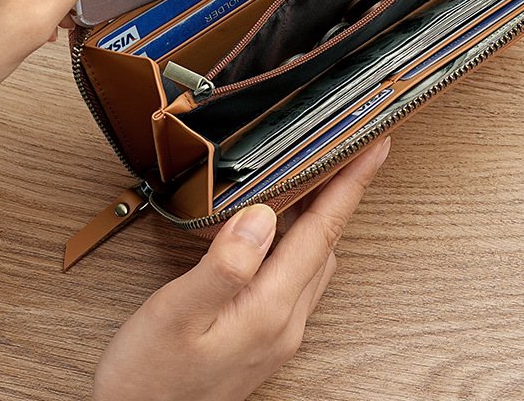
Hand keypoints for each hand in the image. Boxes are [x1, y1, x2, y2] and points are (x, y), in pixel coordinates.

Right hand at [92, 136, 390, 400]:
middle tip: (346, 151)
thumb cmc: (149, 377)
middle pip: (325, 242)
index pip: (323, 231)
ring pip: (313, 260)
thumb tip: (262, 215)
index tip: (375, 147)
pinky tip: (279, 233)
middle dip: (341, 193)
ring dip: (321, 217)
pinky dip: (299, 243)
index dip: (350, 184)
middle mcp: (285, 321)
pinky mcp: (263, 337)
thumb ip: (224, 265)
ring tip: (318, 180)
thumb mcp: (176, 313)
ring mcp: (277, 332)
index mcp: (270, 308)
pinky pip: (296, 277)